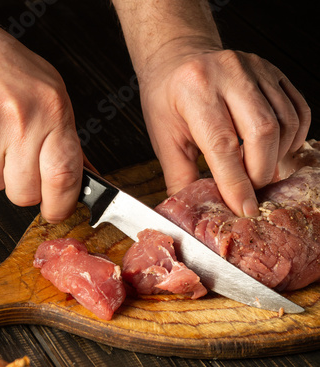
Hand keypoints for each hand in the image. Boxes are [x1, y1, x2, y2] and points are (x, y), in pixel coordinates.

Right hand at [0, 21, 82, 222]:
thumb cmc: (11, 69)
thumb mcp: (52, 97)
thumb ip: (67, 140)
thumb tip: (87, 177)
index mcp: (54, 112)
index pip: (65, 178)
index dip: (61, 205)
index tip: (58, 211)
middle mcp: (24, 121)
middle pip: (26, 193)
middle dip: (24, 190)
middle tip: (22, 166)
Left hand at [139, 43, 310, 215]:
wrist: (179, 58)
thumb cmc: (168, 98)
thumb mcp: (164, 138)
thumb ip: (180, 177)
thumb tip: (193, 212)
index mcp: (195, 90)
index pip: (223, 144)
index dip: (237, 182)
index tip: (244, 208)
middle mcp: (229, 74)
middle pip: (263, 132)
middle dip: (261, 172)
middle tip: (250, 188)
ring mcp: (256, 69)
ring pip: (285, 123)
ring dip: (277, 157)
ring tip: (259, 169)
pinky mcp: (274, 72)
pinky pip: (298, 110)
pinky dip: (292, 138)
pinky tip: (275, 149)